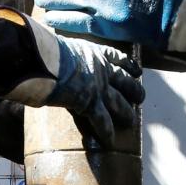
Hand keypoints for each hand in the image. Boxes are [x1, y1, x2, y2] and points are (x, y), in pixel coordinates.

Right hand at [0, 9, 143, 146]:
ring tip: (131, 122)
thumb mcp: (57, 43)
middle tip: (141, 97)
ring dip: (126, 113)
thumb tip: (45, 48)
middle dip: (134, 90)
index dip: (128, 64)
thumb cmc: (44, 48)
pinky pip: (102, 121)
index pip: (116, 57)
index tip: (136, 70)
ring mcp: (98, 87)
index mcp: (93, 52)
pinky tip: (110, 141)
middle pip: (125, 81)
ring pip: (119, 102)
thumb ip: (59, 49)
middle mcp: (101, 69)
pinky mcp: (90, 103)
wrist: (45, 59)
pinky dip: (107, 132)